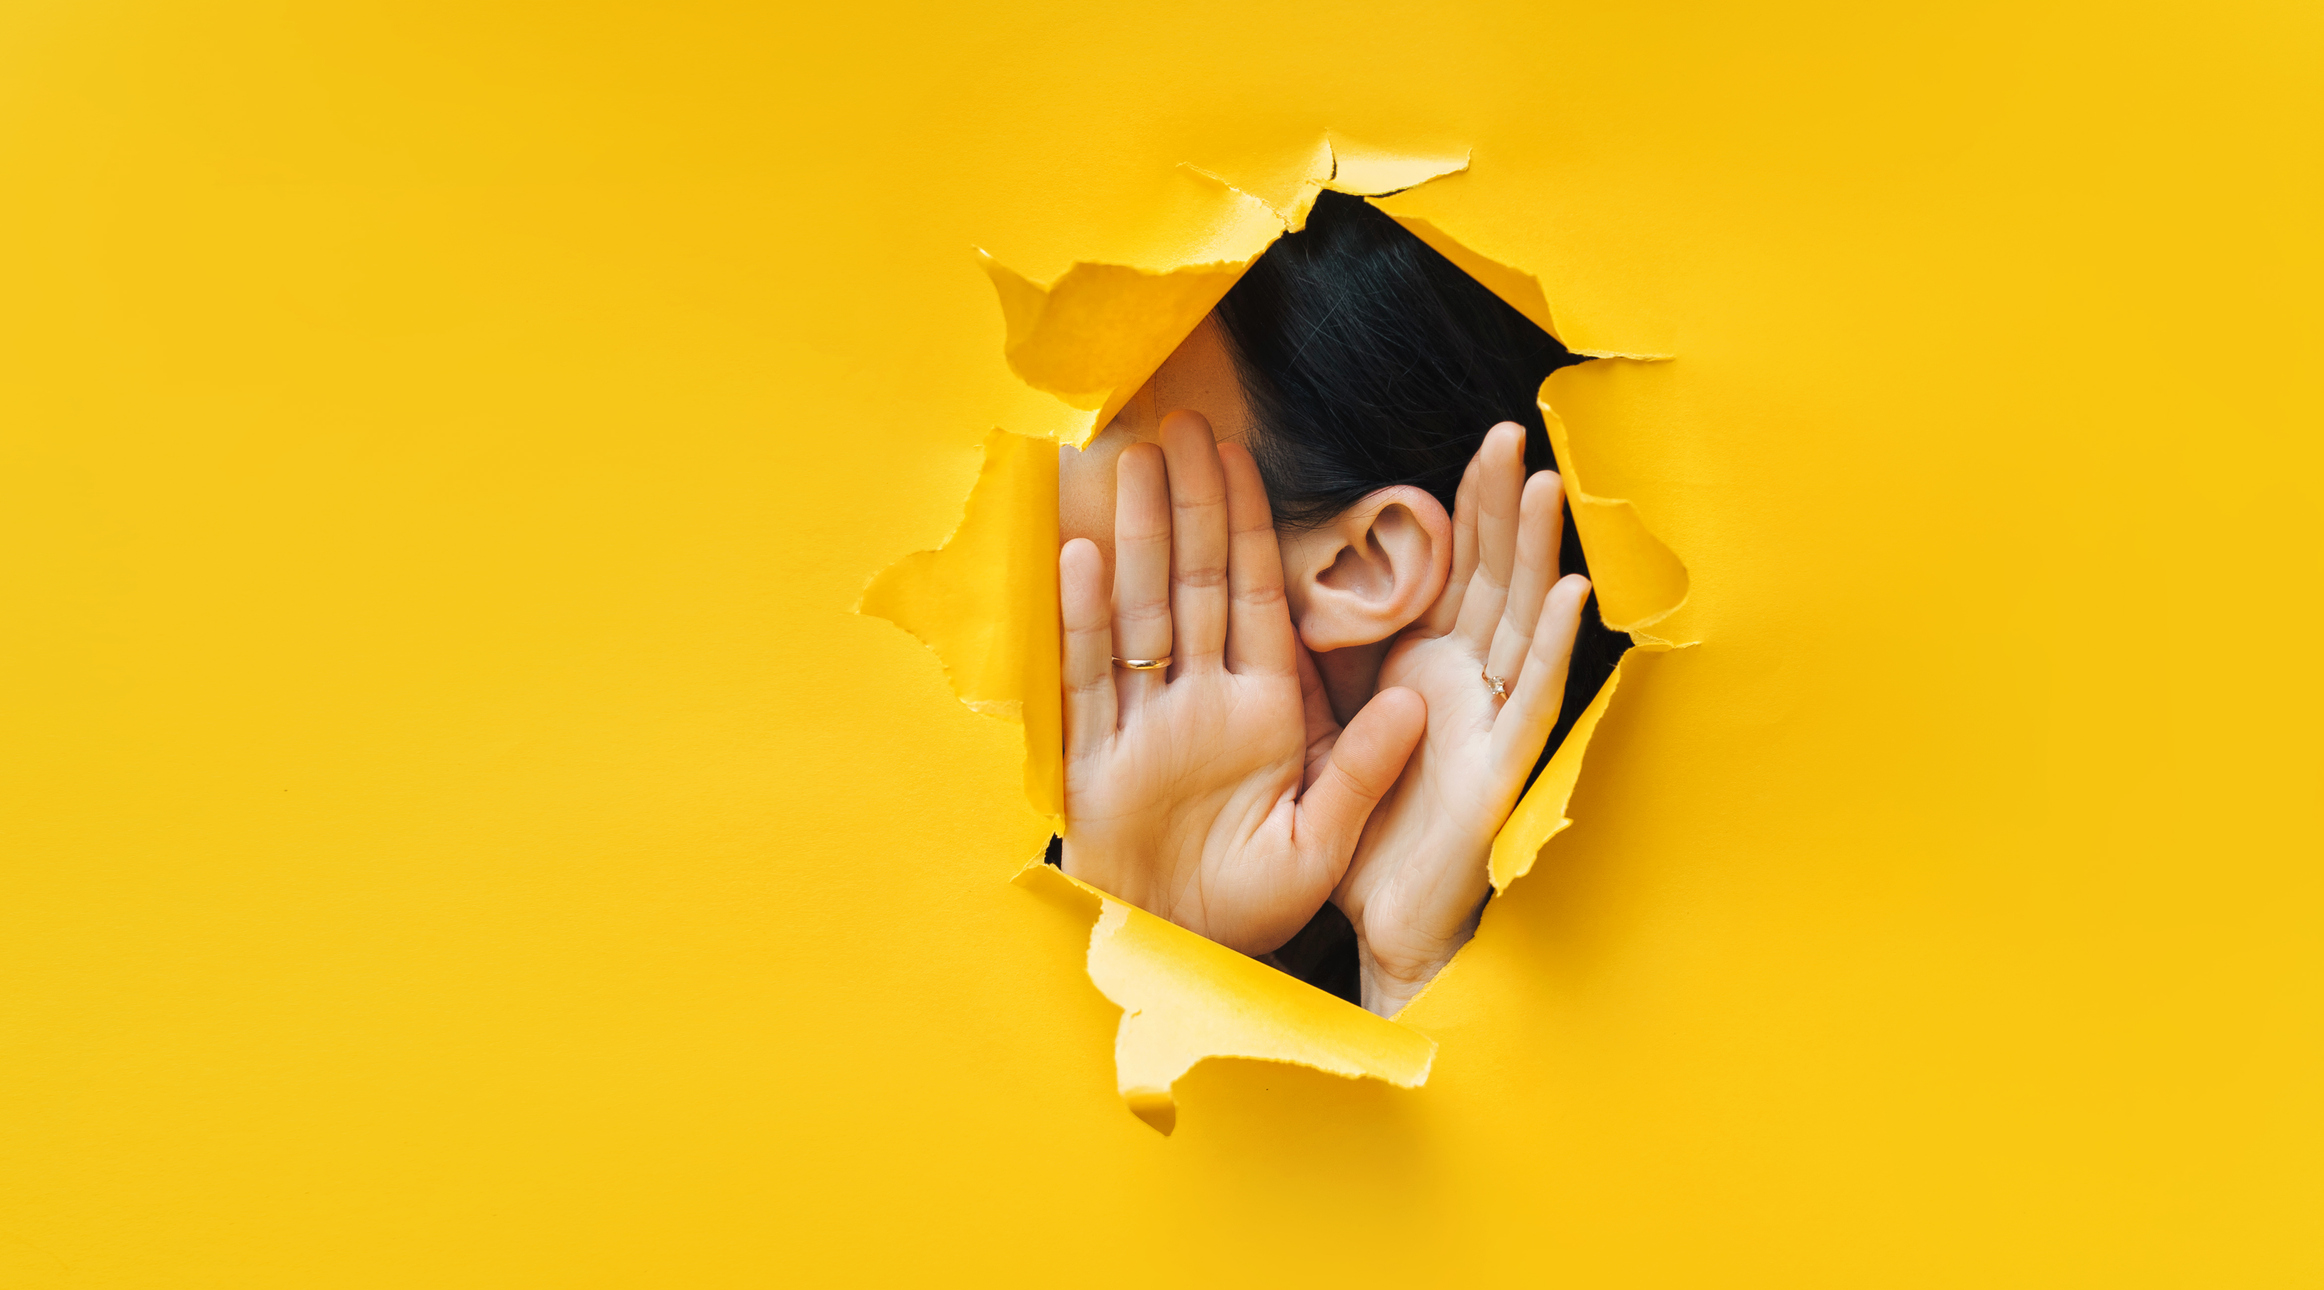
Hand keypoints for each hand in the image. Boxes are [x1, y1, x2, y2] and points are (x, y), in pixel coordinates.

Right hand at [1060, 411, 1427, 954]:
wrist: (1184, 956)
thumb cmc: (1253, 906)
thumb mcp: (1322, 841)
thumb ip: (1363, 770)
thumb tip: (1418, 702)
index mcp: (1262, 710)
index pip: (1258, 597)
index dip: (1250, 525)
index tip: (1240, 456)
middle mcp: (1199, 701)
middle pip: (1193, 584)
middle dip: (1187, 505)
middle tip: (1178, 425)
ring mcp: (1142, 723)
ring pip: (1138, 612)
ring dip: (1133, 538)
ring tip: (1128, 464)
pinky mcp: (1093, 757)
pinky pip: (1086, 676)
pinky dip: (1082, 619)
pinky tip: (1080, 557)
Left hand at [1336, 423, 1591, 1013]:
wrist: (1381, 923)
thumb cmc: (1368, 829)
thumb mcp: (1334, 724)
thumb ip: (1335, 658)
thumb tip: (1303, 578)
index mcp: (1426, 666)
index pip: (1452, 571)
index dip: (1465, 509)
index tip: (1476, 444)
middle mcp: (1467, 685)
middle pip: (1490, 579)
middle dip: (1503, 508)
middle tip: (1512, 433)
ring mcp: (1490, 723)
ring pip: (1520, 623)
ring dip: (1538, 556)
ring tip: (1550, 486)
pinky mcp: (1500, 770)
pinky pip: (1531, 699)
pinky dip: (1553, 647)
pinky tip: (1571, 594)